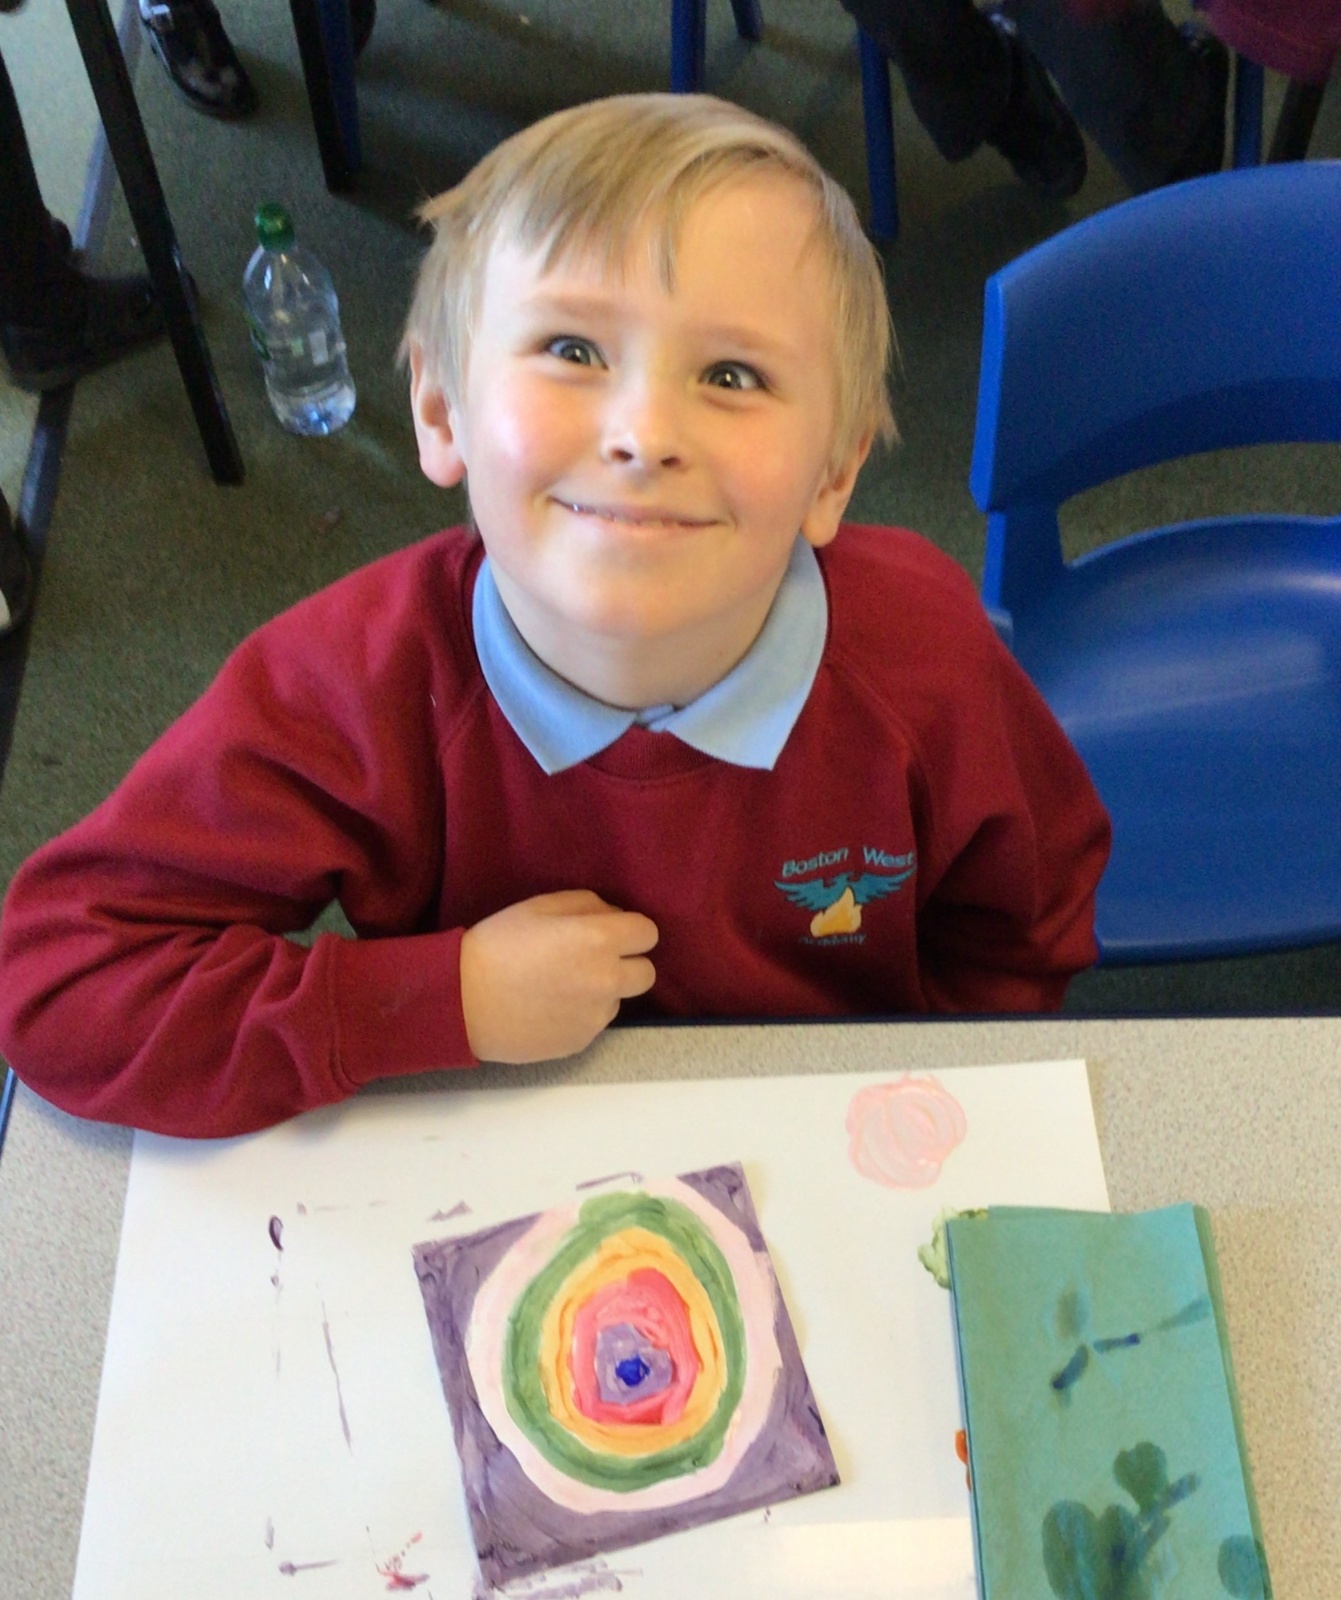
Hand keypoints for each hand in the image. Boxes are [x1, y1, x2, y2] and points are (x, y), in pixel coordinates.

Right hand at [460, 890, 657, 1062]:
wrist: (462, 1001)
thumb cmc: (498, 945)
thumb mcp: (541, 906)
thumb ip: (588, 905)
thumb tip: (614, 918)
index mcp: (599, 939)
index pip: (649, 933)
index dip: (630, 931)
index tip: (609, 933)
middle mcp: (607, 980)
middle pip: (646, 973)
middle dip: (627, 963)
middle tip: (591, 960)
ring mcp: (596, 1016)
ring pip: (620, 999)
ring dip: (602, 990)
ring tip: (561, 985)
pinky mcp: (581, 1041)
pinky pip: (595, 1022)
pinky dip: (581, 1013)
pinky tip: (549, 1006)